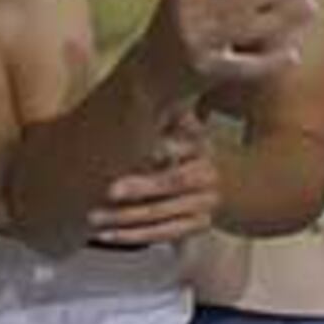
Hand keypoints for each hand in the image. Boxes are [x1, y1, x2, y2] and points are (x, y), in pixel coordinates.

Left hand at [88, 110, 223, 247]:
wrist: (229, 181)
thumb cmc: (186, 146)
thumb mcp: (181, 127)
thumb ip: (166, 115)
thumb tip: (142, 87)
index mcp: (202, 149)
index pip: (184, 146)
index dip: (164, 151)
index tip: (145, 152)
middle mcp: (206, 178)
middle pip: (172, 184)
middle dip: (140, 188)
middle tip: (108, 189)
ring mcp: (203, 206)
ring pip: (162, 216)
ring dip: (126, 219)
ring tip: (94, 216)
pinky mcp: (195, 227)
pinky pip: (161, 235)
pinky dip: (131, 236)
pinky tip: (105, 235)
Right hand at [141, 0, 323, 97]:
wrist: (148, 73)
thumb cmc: (171, 18)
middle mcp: (187, 11)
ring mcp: (196, 43)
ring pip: (247, 28)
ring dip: (283, 18)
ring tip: (312, 7)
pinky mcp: (204, 73)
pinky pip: (242, 67)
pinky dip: (269, 62)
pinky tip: (294, 53)